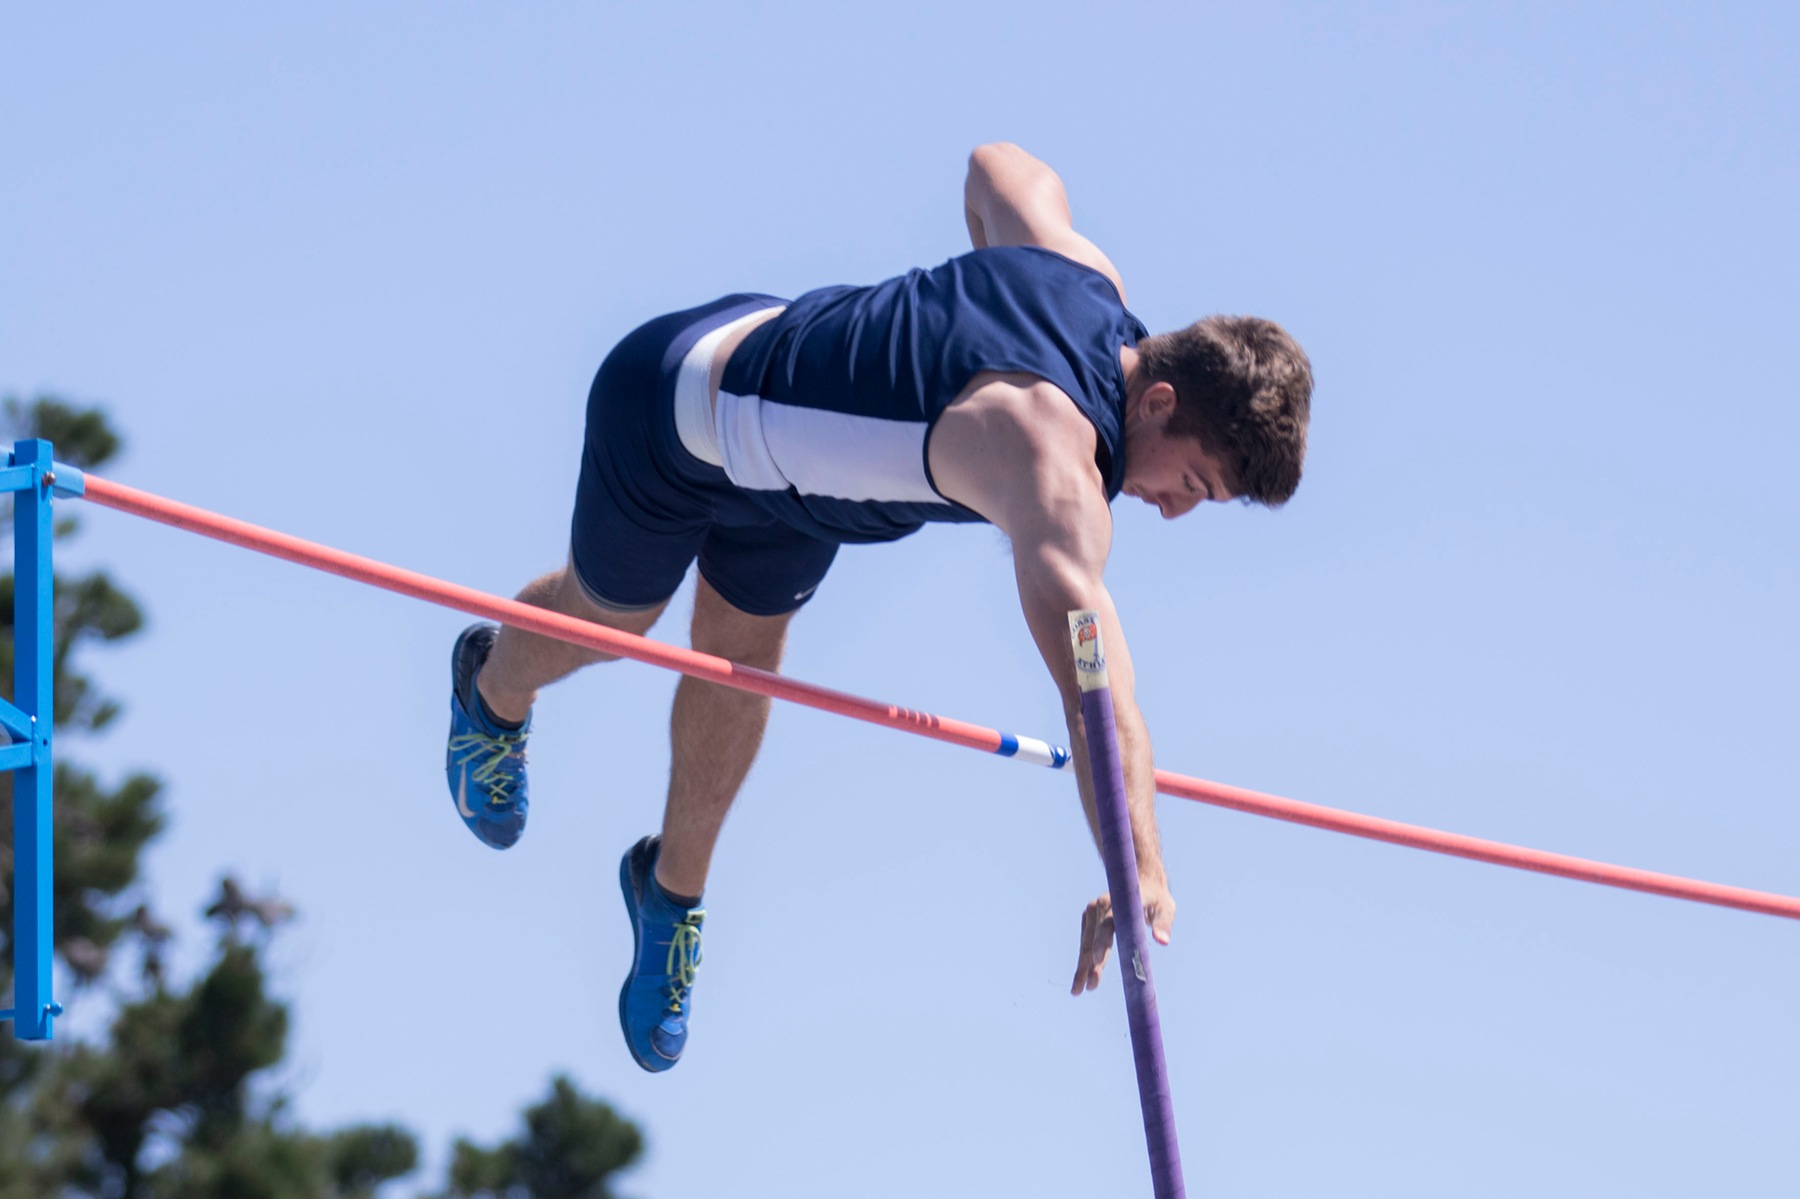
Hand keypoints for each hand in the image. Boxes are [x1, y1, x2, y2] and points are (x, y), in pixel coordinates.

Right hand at [1069, 877, 1175, 995]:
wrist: (1141, 882)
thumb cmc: (1157, 898)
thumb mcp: (1165, 909)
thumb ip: (1163, 924)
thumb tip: (1163, 942)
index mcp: (1116, 902)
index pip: (1106, 924)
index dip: (1101, 942)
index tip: (1096, 961)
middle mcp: (1099, 906)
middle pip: (1092, 938)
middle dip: (1089, 963)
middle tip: (1091, 986)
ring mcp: (1092, 912)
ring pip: (1085, 943)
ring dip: (1081, 967)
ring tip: (1078, 991)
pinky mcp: (1089, 920)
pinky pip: (1085, 943)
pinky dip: (1082, 961)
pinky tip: (1080, 979)